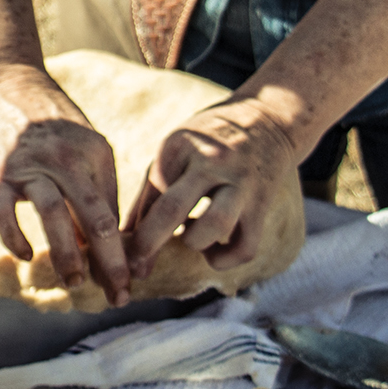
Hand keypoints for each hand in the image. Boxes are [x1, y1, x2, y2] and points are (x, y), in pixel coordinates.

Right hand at [0, 66, 130, 302]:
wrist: (5, 84)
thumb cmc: (50, 124)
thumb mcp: (84, 147)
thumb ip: (96, 190)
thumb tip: (105, 244)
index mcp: (96, 153)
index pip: (114, 213)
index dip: (124, 252)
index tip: (129, 281)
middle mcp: (67, 158)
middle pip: (96, 219)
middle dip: (110, 263)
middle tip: (117, 296)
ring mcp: (30, 165)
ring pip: (54, 217)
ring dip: (67, 256)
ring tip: (75, 282)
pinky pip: (4, 213)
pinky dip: (14, 237)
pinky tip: (25, 255)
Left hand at [126, 99, 298, 276]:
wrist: (266, 122)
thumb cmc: (205, 146)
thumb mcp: (172, 156)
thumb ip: (146, 200)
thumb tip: (122, 246)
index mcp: (180, 146)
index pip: (149, 191)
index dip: (133, 228)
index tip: (122, 256)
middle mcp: (211, 162)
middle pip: (174, 207)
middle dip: (150, 242)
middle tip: (138, 265)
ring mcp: (240, 182)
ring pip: (215, 225)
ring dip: (195, 242)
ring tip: (190, 236)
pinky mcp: (262, 204)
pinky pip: (245, 246)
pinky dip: (224, 258)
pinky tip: (212, 248)